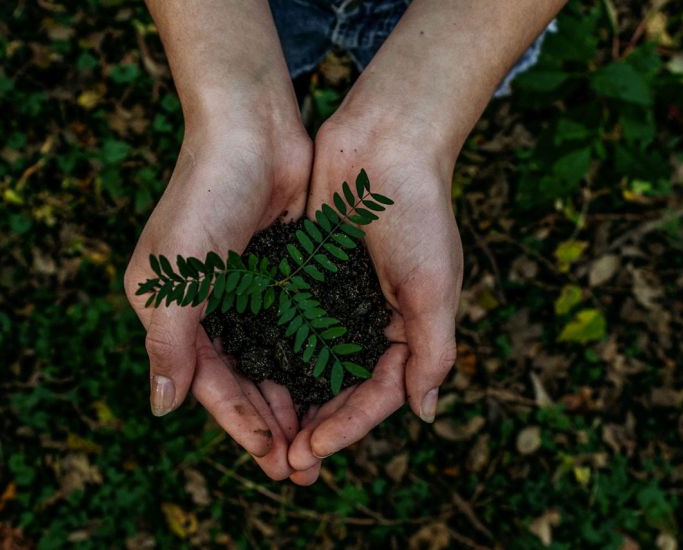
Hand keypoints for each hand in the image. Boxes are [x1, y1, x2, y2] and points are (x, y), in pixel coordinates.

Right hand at [124, 113, 310, 479]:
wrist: (252, 128)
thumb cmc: (205, 196)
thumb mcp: (176, 276)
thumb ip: (169, 343)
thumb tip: (162, 408)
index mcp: (170, 310)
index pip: (207, 381)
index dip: (238, 422)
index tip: (272, 456)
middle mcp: (205, 306)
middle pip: (240, 379)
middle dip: (269, 423)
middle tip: (302, 466)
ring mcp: (244, 290)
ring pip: (270, 360)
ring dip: (292, 399)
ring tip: (320, 438)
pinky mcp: (279, 272)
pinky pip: (294, 328)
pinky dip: (310, 359)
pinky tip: (333, 386)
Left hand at [286, 115, 461, 483]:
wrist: (384, 141)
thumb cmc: (418, 212)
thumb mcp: (434, 287)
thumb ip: (432, 351)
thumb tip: (425, 414)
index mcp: (408, 329)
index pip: (377, 394)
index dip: (347, 427)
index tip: (312, 450)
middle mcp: (371, 321)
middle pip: (340, 389)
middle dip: (315, 427)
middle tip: (284, 463)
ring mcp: (336, 300)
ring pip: (309, 365)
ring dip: (290, 401)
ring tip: (264, 435)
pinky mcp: (306, 275)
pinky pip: (287, 325)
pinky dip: (272, 353)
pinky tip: (248, 378)